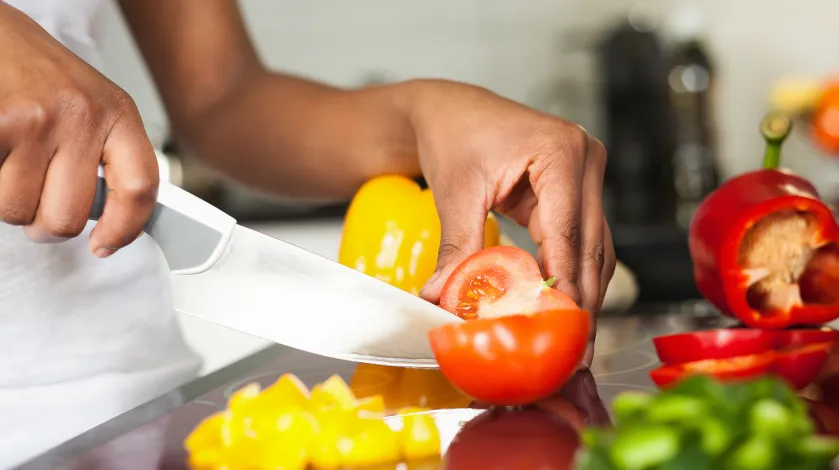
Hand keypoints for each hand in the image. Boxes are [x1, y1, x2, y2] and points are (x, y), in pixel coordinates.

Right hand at [0, 3, 157, 256]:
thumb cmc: (35, 72)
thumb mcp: (89, 105)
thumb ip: (104, 154)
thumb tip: (113, 218)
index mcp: (117, 112)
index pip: (141, 187)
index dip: (126, 228)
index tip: (104, 245)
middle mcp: (83, 116)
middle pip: (68, 217)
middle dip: (43, 220)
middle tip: (34, 195)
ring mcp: (37, 121)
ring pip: (18, 211)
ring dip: (7, 199)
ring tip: (9, 161)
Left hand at [412, 80, 614, 364]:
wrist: (451, 111)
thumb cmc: (454, 135)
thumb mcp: (456, 192)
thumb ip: (457, 247)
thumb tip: (444, 297)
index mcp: (561, 152)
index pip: (568, 233)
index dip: (567, 287)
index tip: (561, 329)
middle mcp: (585, 161)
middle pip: (591, 246)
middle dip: (582, 301)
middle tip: (574, 351)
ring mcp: (586, 176)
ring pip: (595, 248)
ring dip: (583, 294)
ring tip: (573, 342)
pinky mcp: (576, 192)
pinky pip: (581, 241)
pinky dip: (573, 275)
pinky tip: (563, 310)